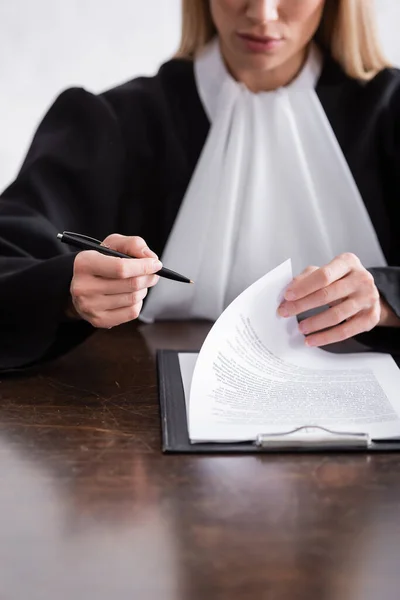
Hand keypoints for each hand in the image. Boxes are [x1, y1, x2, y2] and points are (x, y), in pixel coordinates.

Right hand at [70, 234, 161, 327]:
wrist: (81, 283)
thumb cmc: (101, 261)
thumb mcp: (113, 244)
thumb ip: (133, 244)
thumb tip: (150, 257)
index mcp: (85, 263)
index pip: (121, 268)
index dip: (144, 266)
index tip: (156, 264)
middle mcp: (83, 287)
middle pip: (131, 284)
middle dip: (148, 278)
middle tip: (152, 273)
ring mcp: (90, 306)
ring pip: (133, 299)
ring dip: (143, 290)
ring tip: (138, 284)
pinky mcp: (99, 320)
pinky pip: (131, 313)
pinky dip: (137, 303)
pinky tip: (130, 296)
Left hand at [277, 252, 391, 346]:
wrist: (366, 292)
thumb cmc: (340, 280)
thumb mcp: (325, 271)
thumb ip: (307, 277)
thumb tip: (289, 290)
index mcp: (348, 262)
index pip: (323, 275)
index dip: (303, 287)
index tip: (287, 296)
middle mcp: (362, 279)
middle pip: (327, 295)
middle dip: (302, 305)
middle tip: (285, 312)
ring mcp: (369, 298)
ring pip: (336, 315)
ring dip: (314, 323)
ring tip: (300, 328)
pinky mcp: (371, 318)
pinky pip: (345, 331)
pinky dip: (326, 337)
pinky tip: (312, 340)